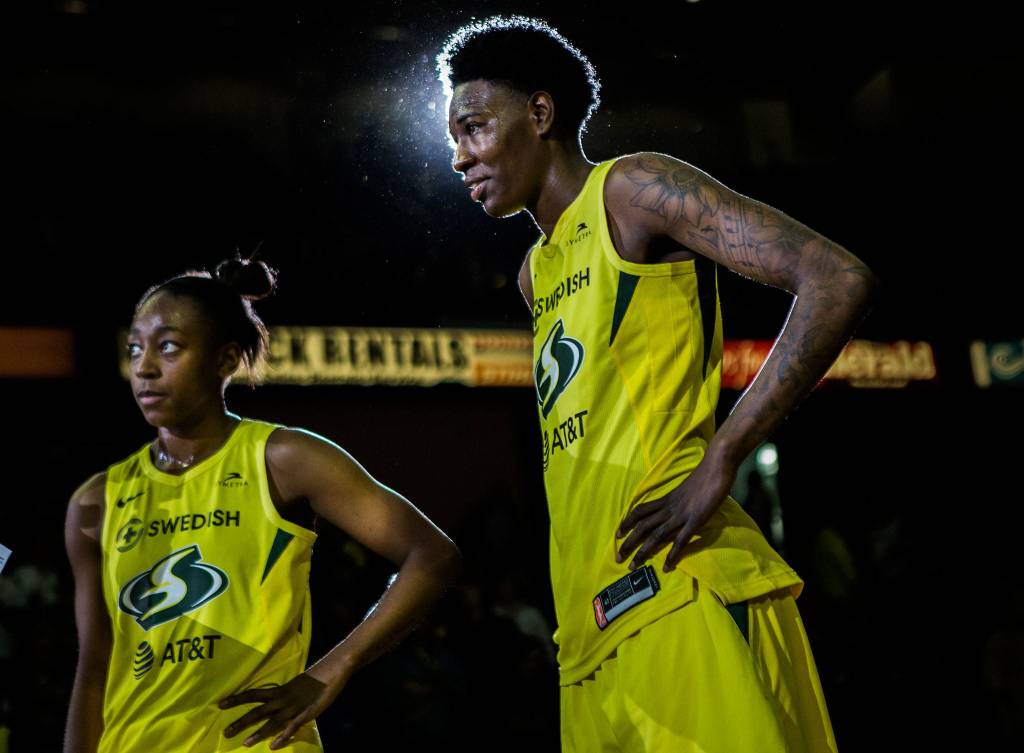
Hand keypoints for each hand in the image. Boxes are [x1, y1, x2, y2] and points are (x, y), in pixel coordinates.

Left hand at [220, 671, 341, 748]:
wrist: (332, 671)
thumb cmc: (313, 680)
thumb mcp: (294, 686)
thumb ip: (283, 695)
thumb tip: (271, 701)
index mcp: (279, 691)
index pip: (254, 694)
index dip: (238, 699)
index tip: (221, 704)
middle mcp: (282, 699)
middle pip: (258, 711)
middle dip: (242, 722)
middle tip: (226, 732)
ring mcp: (293, 708)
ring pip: (272, 722)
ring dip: (259, 733)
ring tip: (245, 743)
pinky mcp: (306, 714)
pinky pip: (292, 727)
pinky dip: (282, 736)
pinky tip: (273, 746)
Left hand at [616, 451, 736, 571]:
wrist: (716, 465)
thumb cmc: (705, 475)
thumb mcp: (686, 488)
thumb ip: (679, 499)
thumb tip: (676, 506)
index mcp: (666, 499)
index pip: (640, 511)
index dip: (627, 522)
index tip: (617, 534)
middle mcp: (669, 508)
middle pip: (642, 526)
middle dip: (629, 543)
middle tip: (618, 559)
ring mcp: (681, 514)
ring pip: (656, 535)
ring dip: (643, 552)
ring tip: (633, 567)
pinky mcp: (695, 520)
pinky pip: (681, 540)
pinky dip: (672, 555)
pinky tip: (666, 567)